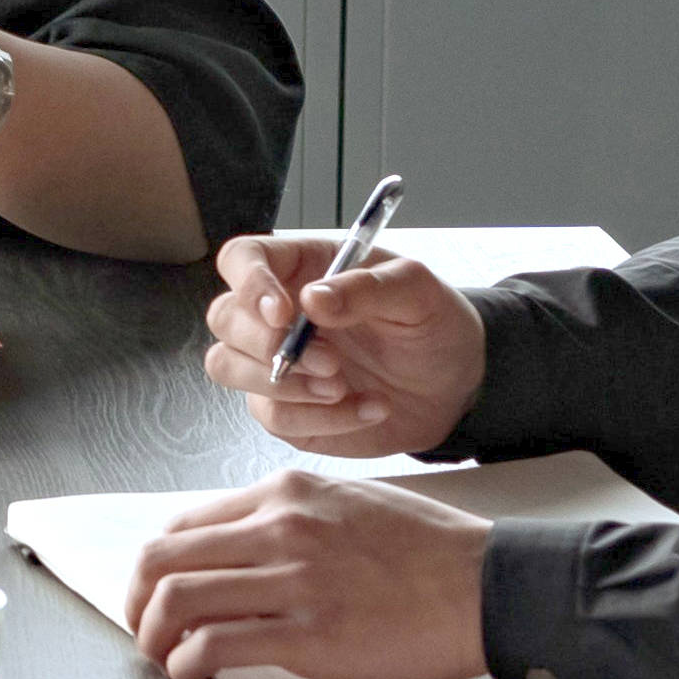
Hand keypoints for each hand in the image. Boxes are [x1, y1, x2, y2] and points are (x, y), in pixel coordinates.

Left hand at [124, 468, 489, 678]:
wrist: (489, 584)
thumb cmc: (431, 551)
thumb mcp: (351, 504)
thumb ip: (293, 518)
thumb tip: (244, 547)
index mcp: (287, 493)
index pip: (185, 523)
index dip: (156, 565)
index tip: (156, 593)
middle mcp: (280, 527)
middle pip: (164, 559)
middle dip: (138, 601)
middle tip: (144, 630)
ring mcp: (293, 579)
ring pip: (178, 599)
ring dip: (153, 637)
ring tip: (162, 659)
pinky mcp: (308, 633)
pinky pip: (215, 645)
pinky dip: (185, 665)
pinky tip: (190, 677)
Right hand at [200, 235, 479, 456]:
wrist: (454, 387)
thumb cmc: (432, 325)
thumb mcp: (417, 292)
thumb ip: (367, 288)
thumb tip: (312, 299)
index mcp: (302, 268)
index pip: (243, 260)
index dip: (249, 283)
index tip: (283, 313)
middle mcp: (276, 314)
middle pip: (224, 317)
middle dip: (266, 344)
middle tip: (330, 362)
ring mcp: (273, 363)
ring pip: (228, 367)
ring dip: (283, 384)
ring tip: (343, 387)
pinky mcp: (286, 409)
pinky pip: (274, 417)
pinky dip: (323, 419)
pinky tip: (369, 408)